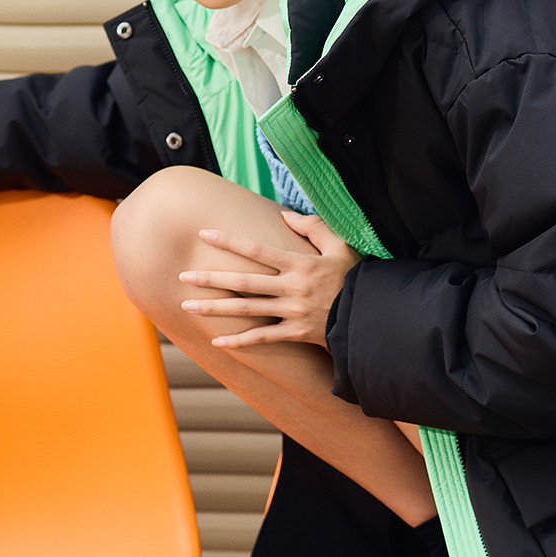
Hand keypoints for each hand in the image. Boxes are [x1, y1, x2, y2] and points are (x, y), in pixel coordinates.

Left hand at [177, 209, 359, 349]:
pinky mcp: (296, 333)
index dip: (229, 241)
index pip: (257, 250)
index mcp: (300, 264)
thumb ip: (314, 227)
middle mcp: (291, 288)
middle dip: (211, 278)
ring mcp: (292, 312)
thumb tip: (285, 215)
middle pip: (244, 282)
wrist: (372, 316)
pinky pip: (263, 338)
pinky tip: (217, 341)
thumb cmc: (358, 277)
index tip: (205, 233)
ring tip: (188, 305)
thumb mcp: (342, 245)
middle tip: (183, 276)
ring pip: (246, 310)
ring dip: (215, 308)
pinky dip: (240, 341)